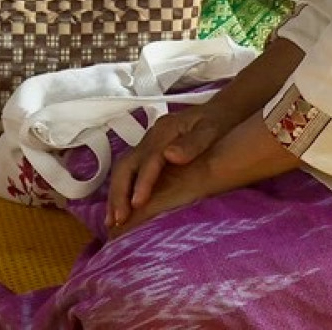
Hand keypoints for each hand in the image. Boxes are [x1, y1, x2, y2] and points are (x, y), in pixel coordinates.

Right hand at [107, 105, 224, 235]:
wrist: (218, 110)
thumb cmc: (217, 123)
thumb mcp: (211, 130)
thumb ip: (193, 143)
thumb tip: (170, 155)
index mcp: (165, 131)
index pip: (149, 159)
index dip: (142, 182)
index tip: (138, 204)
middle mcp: (150, 138)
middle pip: (126, 165)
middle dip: (119, 193)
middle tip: (119, 220)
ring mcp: (146, 145)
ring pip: (122, 170)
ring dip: (115, 195)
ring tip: (113, 221)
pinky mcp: (146, 153)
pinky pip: (127, 172)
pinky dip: (121, 191)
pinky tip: (120, 209)